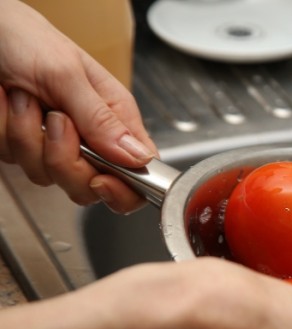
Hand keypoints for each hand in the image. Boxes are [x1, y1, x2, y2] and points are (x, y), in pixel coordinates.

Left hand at [0, 0, 156, 213]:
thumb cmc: (27, 39)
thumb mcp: (68, 74)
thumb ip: (101, 119)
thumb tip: (138, 157)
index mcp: (115, 119)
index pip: (139, 171)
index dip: (124, 187)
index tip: (100, 179)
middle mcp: (90, 137)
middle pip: (89, 186)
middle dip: (64, 161)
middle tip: (55, 122)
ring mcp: (55, 145)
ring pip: (47, 176)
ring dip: (26, 137)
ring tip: (24, 99)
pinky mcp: (23, 146)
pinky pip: (15, 161)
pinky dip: (5, 132)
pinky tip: (7, 104)